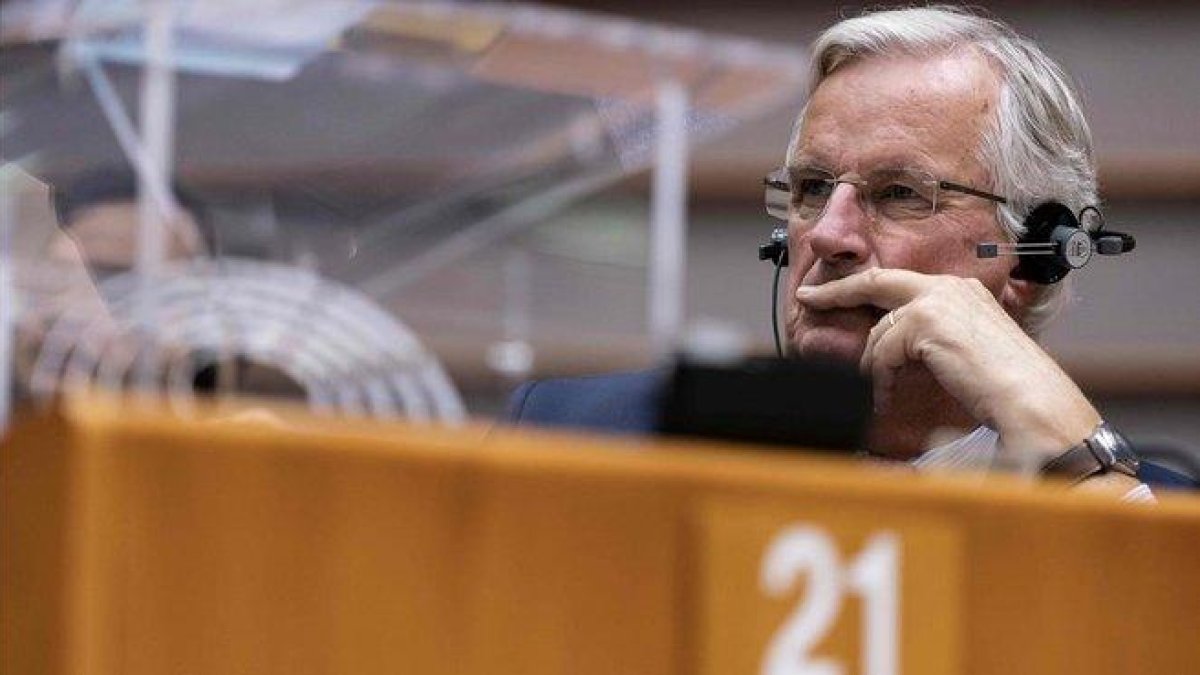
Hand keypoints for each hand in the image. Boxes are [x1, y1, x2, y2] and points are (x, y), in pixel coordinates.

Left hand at [795, 268, 1099, 460]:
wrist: (1033, 402)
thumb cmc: (1007, 389)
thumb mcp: (965, 354)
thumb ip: (931, 341)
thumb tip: (891, 349)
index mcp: (962, 290)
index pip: (899, 282)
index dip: (859, 286)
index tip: (827, 291)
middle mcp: (950, 287)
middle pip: (876, 282)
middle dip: (837, 291)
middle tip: (808, 299)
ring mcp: (938, 301)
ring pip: (880, 332)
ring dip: (875, 367)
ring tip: (883, 393)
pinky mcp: (927, 323)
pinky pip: (884, 351)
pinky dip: (882, 377)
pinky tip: (889, 397)